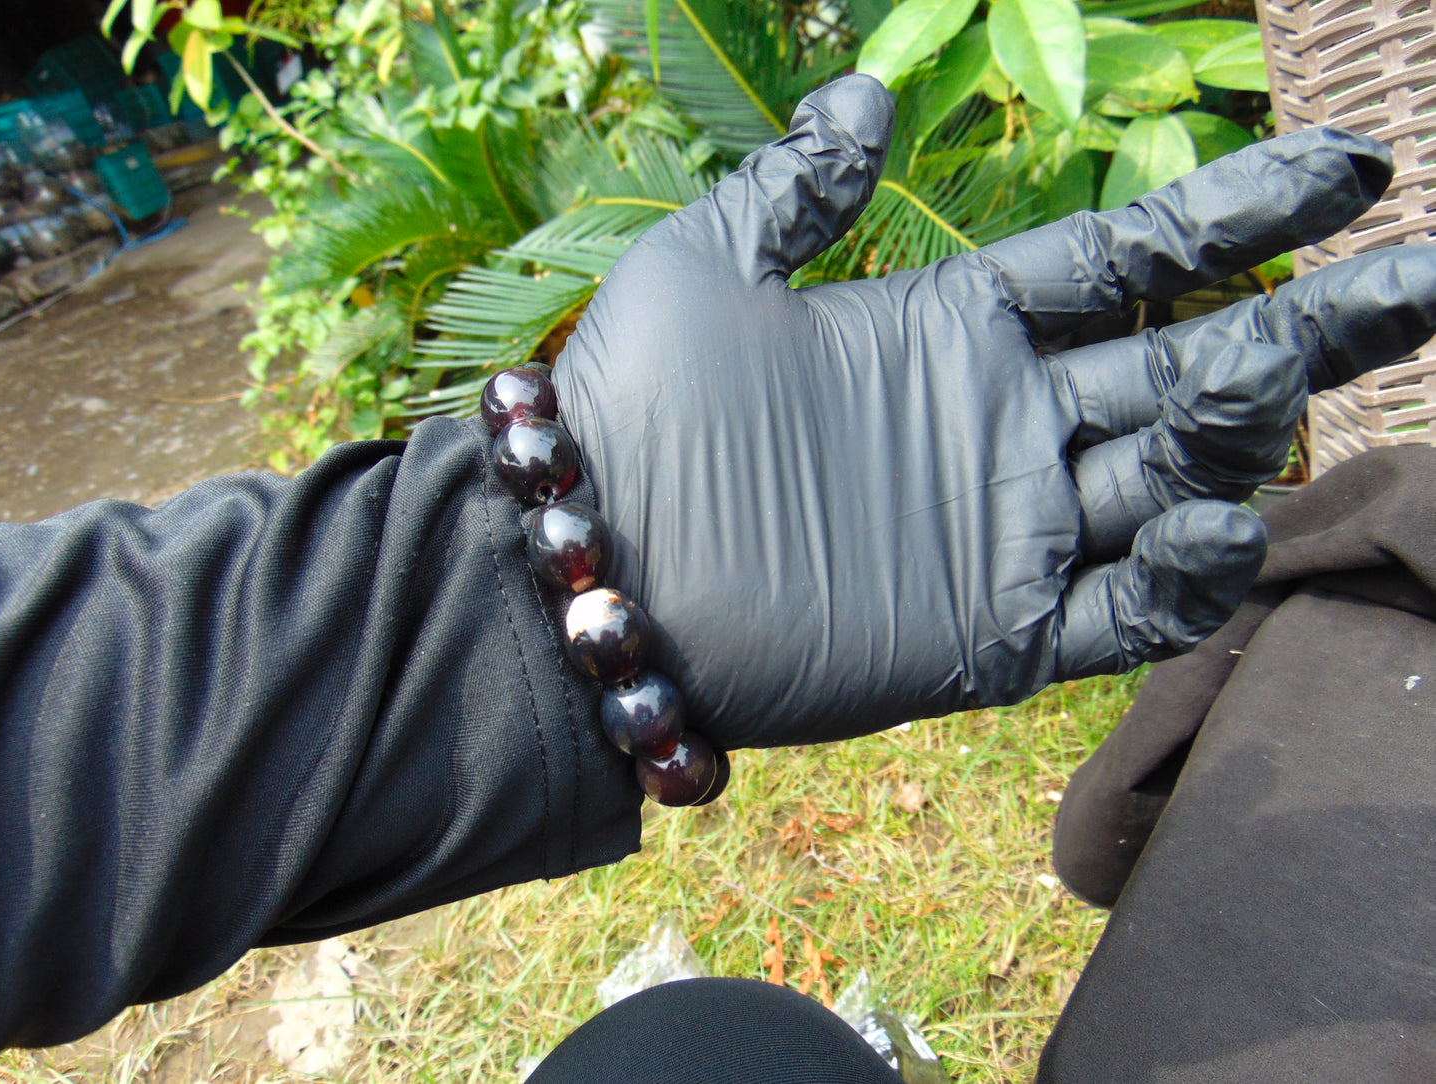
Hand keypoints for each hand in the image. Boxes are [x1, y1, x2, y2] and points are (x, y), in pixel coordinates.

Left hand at [552, 75, 1433, 748]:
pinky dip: (1192, 575)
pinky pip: (1133, 609)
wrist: (590, 570)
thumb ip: (797, 185)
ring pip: (1179, 480)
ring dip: (1248, 436)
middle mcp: (1001, 422)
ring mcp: (1009, 528)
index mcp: (951, 327)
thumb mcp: (706, 265)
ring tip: (1282, 380)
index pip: (1130, 264)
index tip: (1348, 166)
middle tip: (1426, 277)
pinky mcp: (999, 633)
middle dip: (1313, 323)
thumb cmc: (632, 414)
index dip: (1239, 213)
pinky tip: (1222, 523)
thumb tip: (869, 90)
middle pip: (1191, 365)